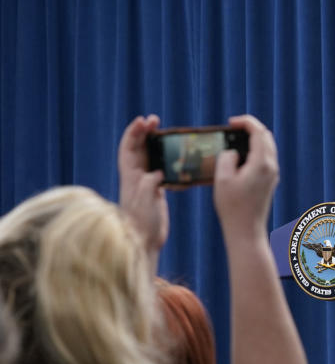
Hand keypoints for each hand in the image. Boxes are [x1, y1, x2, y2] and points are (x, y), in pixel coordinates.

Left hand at [118, 114, 167, 268]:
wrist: (143, 243)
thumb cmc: (140, 223)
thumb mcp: (144, 200)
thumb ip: (148, 183)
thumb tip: (157, 173)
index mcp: (129, 177)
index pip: (128, 148)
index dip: (134, 133)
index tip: (143, 121)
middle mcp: (136, 177)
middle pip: (138, 148)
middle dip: (145, 133)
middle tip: (155, 120)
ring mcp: (146, 183)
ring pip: (150, 157)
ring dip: (157, 144)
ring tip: (167, 133)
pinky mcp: (156, 191)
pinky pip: (161, 169)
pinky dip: (168, 161)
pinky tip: (177, 158)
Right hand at [213, 115, 278, 238]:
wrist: (246, 230)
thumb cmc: (232, 207)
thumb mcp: (222, 178)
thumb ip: (226, 157)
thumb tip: (232, 152)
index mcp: (262, 163)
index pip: (259, 132)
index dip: (245, 122)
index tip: (231, 122)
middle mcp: (271, 167)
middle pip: (266, 137)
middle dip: (250, 129)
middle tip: (232, 129)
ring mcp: (273, 175)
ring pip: (267, 148)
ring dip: (253, 140)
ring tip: (233, 141)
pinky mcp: (270, 182)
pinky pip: (265, 159)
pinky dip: (254, 152)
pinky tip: (239, 157)